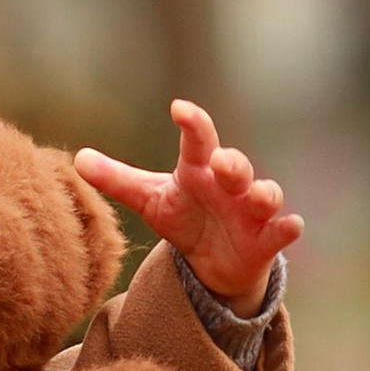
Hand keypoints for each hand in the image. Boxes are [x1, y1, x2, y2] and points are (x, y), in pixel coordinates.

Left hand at [75, 101, 302, 313]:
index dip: (192, 124)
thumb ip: (117, 180)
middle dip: (231, 162)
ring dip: (264, 193)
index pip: (197, 140)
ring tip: (258, 196)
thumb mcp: (150, 199)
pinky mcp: (265, 239)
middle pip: (235, 165)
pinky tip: (292, 225)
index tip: (179, 109)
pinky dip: (287, 227)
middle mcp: (229, 184)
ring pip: (265, 194)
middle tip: (219, 162)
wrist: (213, 261)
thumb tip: (77, 159)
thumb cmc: (184, 217)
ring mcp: (251, 210)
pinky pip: (280, 230)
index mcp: (199, 170)